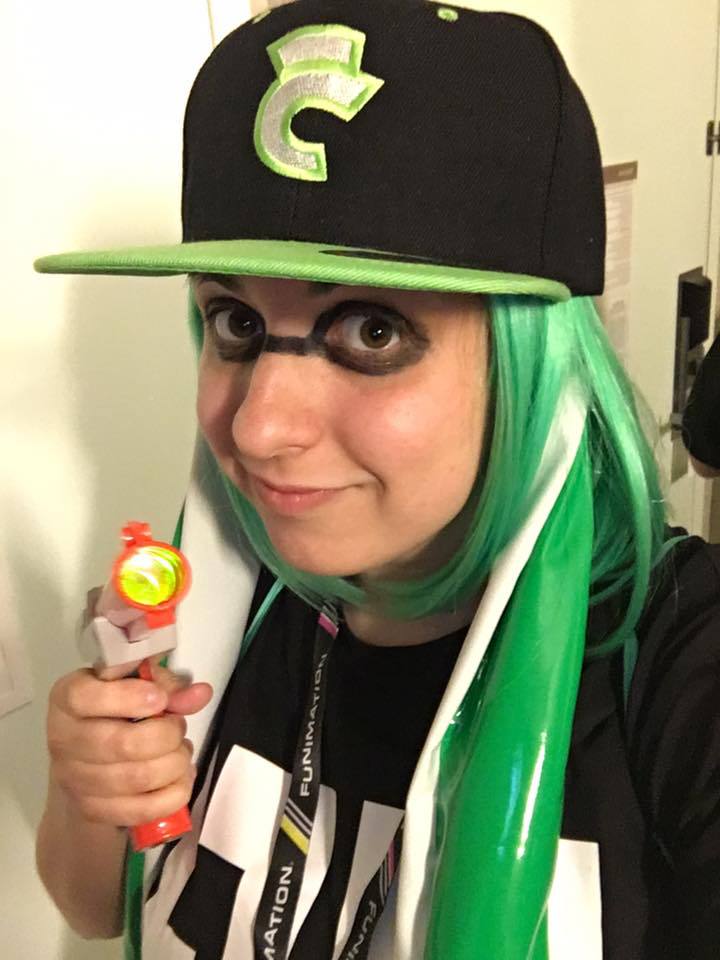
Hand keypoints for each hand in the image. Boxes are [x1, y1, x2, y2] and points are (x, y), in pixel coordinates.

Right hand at [46, 660, 212, 827]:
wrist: (88, 756)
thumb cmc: (116, 707)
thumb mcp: (136, 682)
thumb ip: (167, 684)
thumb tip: (201, 694)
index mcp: (67, 697)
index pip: (86, 698)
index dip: (129, 698)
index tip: (160, 699)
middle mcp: (62, 739)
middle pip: (122, 744)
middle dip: (167, 735)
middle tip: (179, 728)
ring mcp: (74, 779)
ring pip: (137, 779)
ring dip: (175, 764)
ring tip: (181, 751)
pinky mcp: (92, 811)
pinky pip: (142, 810)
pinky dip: (174, 794)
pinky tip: (180, 777)